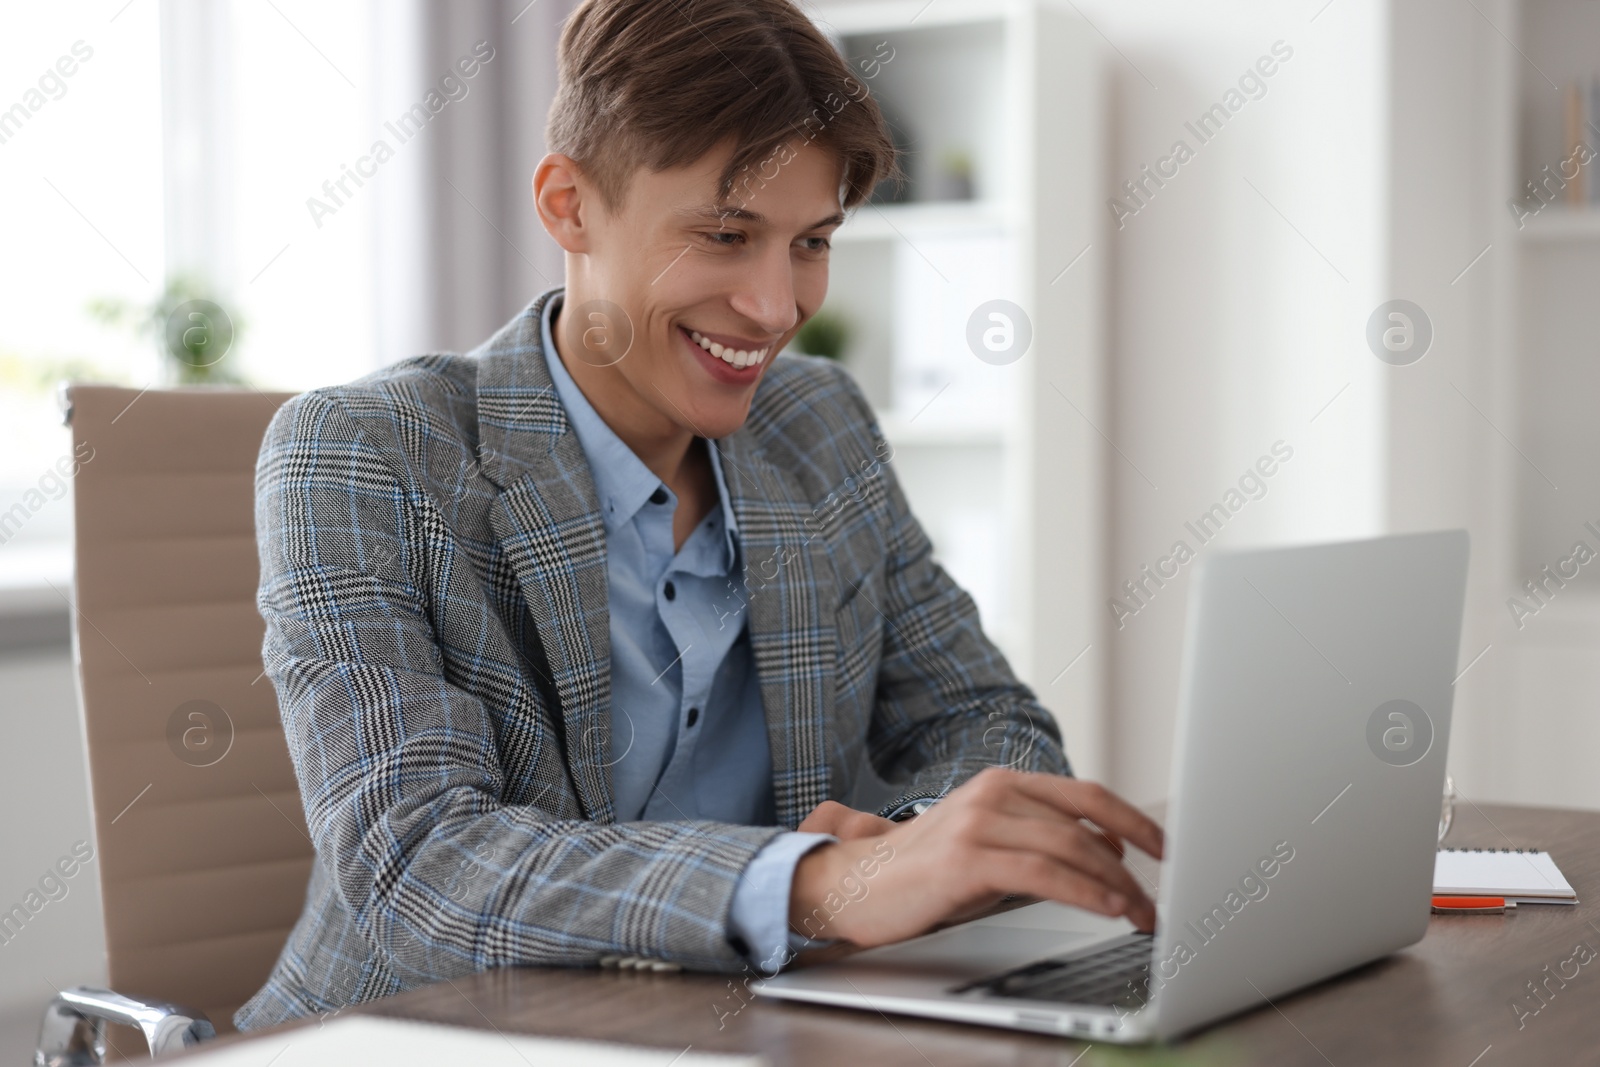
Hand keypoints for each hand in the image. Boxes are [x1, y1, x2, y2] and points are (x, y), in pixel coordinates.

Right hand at [788, 768, 1163, 948]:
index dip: (1132, 819)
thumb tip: (1106, 851)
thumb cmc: (922, 872)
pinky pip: (1042, 873)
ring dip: (1115, 885)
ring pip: (1069, 847)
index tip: (1163, 847)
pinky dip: (1084, 891)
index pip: (1084, 795)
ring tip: (1139, 913)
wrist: (854, 884)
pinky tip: (1107, 908)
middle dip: (1129, 866)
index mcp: (1001, 783)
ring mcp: (978, 823)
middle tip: (1153, 900)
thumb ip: (1039, 839)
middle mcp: (992, 794)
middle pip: (1083, 823)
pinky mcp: (966, 859)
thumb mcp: (989, 844)